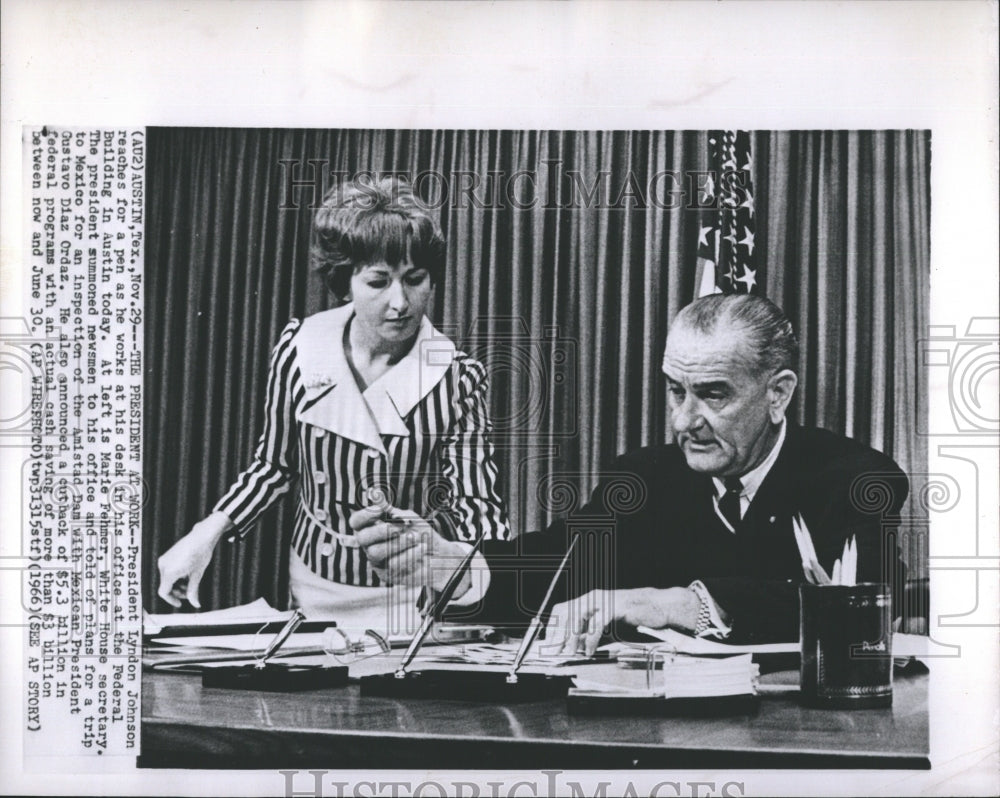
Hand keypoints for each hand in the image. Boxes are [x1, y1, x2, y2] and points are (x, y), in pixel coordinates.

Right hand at [156, 511, 232, 607]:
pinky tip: (187, 574)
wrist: (202, 536)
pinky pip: (168, 571)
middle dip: (177, 591)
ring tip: (190, 582)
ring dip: (177, 584)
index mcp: (169, 572)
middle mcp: (163, 566)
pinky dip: (176, 576)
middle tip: (189, 592)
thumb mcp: (197, 575)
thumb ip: (193, 591)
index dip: (172, 600)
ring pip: (167, 579)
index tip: (181, 603)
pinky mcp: (166, 556)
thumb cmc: (201, 554)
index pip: (164, 592)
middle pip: (166, 586)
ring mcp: (164, 560)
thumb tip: (196, 604)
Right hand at [349, 505, 470, 594]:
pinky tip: (422, 549)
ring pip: (376, 552)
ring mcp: (377, 561)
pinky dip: (410, 553)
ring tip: (415, 537)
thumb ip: (391, 510)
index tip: (381, 510)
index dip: (364, 515)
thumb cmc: (420, 533)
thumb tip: (374, 494)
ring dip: (398, 542)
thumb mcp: (407, 518)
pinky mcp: (387, 575)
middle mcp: (370, 545)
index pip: (356, 522)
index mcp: (372, 529)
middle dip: (381, 530)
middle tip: (401, 527)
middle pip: (361, 538)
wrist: (439, 554)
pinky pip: (392, 564)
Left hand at [543, 587, 700, 655]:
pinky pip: (597, 623)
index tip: (549, 645)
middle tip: (554, 652)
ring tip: (569, 652)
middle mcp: (593, 598)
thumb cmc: (633, 616)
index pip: (562, 610)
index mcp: (589, 601)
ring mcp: (604, 600)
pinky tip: (588, 650)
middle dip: (558, 634)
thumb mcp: (608, 626)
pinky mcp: (615, 606)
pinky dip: (590, 638)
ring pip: (578, 616)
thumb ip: (591, 633)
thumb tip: (573, 648)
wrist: (658, 607)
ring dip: (571, 637)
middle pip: (566, 612)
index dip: (553, 628)